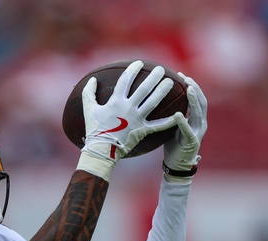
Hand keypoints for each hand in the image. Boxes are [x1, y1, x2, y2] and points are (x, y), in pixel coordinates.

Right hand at [77, 60, 176, 180]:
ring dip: (162, 91)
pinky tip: (178, 115)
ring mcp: (137, 119)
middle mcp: (128, 108)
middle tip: (161, 70)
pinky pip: (158, 125)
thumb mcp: (88, 109)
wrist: (102, 150)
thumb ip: (89, 93)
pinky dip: (168, 121)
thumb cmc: (94, 129)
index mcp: (116, 101)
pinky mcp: (142, 130)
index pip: (126, 80)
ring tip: (170, 82)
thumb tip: (92, 79)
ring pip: (153, 102)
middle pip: (144, 89)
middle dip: (153, 77)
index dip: (133, 70)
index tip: (139, 63)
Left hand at [163, 73, 207, 182]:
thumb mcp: (172, 124)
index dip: (192, 85)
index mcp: (196, 118)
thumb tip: (156, 97)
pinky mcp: (193, 142)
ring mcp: (198, 132)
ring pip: (199, 112)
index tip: (182, 75)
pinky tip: (179, 114)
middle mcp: (200, 123)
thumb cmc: (173, 144)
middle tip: (186, 78)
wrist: (177, 165)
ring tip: (189, 89)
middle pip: (201, 101)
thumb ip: (171, 112)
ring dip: (194, 100)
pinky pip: (188, 130)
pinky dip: (184, 122)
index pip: (197, 98)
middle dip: (195, 88)